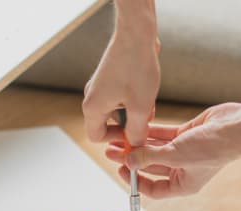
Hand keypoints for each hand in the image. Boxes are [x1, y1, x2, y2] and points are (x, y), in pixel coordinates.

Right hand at [82, 31, 160, 145]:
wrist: (136, 34)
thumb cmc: (136, 68)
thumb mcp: (141, 108)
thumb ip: (137, 132)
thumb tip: (136, 145)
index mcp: (93, 107)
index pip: (96, 136)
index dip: (115, 140)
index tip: (133, 134)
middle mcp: (92, 97)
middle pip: (108, 123)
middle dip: (128, 124)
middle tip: (144, 116)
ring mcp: (99, 86)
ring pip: (117, 110)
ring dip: (133, 110)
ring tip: (148, 100)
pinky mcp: (109, 77)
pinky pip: (119, 96)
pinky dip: (133, 98)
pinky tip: (146, 89)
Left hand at [105, 102, 240, 198]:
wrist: (235, 127)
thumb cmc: (213, 149)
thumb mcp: (175, 156)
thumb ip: (150, 157)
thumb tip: (129, 160)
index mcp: (184, 184)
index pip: (154, 189)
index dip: (136, 181)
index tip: (122, 169)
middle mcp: (183, 170)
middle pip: (151, 167)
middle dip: (132, 158)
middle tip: (113, 151)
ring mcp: (184, 152)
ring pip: (155, 150)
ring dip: (139, 144)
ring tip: (119, 137)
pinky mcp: (186, 136)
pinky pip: (164, 136)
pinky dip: (151, 132)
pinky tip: (137, 127)